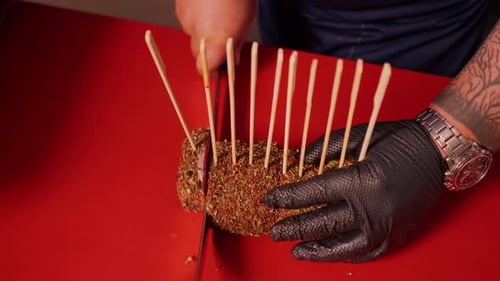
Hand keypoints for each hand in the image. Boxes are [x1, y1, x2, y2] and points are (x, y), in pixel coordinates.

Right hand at [175, 0, 255, 73]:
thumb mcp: (245, 22)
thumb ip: (236, 44)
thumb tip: (232, 58)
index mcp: (215, 40)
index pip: (204, 69)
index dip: (212, 70)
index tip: (219, 68)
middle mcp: (196, 32)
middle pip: (198, 54)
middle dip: (209, 50)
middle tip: (224, 37)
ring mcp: (185, 18)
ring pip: (192, 35)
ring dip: (203, 31)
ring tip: (218, 15)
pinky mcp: (179, 7)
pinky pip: (187, 19)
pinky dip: (196, 16)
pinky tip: (208, 6)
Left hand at [264, 120, 446, 261]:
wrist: (439, 152)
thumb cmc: (400, 140)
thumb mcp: (359, 135)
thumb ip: (326, 148)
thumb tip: (301, 163)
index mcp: (362, 181)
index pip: (313, 194)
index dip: (288, 197)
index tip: (271, 200)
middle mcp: (374, 209)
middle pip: (323, 223)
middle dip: (294, 228)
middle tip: (274, 231)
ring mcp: (387, 226)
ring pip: (343, 246)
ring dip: (316, 250)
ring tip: (297, 251)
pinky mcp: (398, 234)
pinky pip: (367, 252)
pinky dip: (345, 254)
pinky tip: (330, 253)